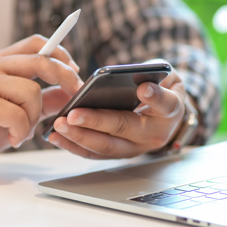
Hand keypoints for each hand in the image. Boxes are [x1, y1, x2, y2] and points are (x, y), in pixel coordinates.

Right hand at [0, 35, 82, 166]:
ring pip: (33, 92)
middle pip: (41, 61)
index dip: (60, 53)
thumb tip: (69, 94)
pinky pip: (20, 116)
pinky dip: (22, 132)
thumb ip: (42, 100)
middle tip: (75, 94)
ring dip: (34, 117)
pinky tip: (13, 139)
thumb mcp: (17, 109)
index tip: (74, 70)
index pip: (35, 43)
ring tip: (22, 131)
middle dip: (65, 78)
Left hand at [47, 67, 185, 158]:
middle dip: (96, 122)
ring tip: (59, 125)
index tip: (143, 89)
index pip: (165, 104)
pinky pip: (94, 153)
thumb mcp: (166, 77)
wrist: (165, 116)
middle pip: (124, 128)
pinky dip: (73, 146)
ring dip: (79, 137)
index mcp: (170, 110)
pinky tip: (56, 136)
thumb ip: (154, 73)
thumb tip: (136, 78)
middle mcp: (154, 134)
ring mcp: (135, 147)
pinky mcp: (118, 153)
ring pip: (105, 146)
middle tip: (74, 114)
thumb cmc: (162, 90)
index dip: (155, 97)